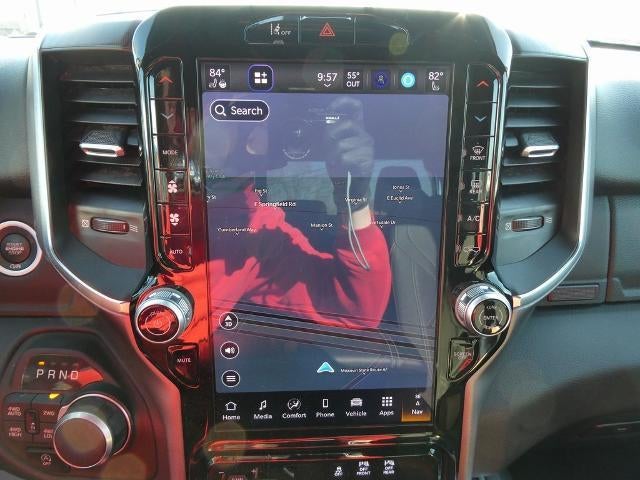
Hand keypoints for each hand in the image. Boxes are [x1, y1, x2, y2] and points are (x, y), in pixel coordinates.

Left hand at [324, 97, 373, 211]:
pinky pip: (346, 157)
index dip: (344, 103)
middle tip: (329, 149)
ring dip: (333, 155)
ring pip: (343, 144)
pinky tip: (342, 168)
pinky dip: (339, 164)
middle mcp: (364, 135)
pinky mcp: (368, 160)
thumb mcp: (333, 146)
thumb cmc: (341, 165)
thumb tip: (326, 121)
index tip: (331, 107)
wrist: (350, 187)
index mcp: (357, 128)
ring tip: (335, 162)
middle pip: (347, 124)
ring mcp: (368, 147)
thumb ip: (331, 133)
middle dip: (332, 136)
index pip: (356, 107)